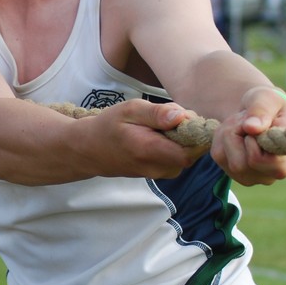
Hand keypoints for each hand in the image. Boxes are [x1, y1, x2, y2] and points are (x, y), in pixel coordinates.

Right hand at [88, 100, 207, 179]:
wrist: (89, 150)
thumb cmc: (108, 127)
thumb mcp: (129, 110)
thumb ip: (157, 113)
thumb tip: (183, 117)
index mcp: (150, 151)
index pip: (193, 149)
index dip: (196, 132)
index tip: (184, 117)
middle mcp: (157, 168)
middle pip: (192, 152)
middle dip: (189, 134)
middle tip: (168, 119)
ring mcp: (159, 174)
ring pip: (186, 155)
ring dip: (181, 140)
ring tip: (159, 128)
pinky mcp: (159, 174)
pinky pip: (177, 159)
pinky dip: (174, 147)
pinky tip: (157, 138)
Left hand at [210, 87, 285, 185]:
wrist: (257, 111)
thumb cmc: (267, 103)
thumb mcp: (267, 98)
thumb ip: (261, 111)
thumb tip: (251, 128)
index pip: (266, 163)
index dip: (252, 142)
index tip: (251, 124)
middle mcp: (273, 173)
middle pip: (240, 164)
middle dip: (235, 136)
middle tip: (243, 120)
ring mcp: (255, 176)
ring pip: (227, 161)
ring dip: (226, 137)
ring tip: (239, 124)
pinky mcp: (236, 172)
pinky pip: (219, 158)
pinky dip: (220, 141)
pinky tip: (233, 132)